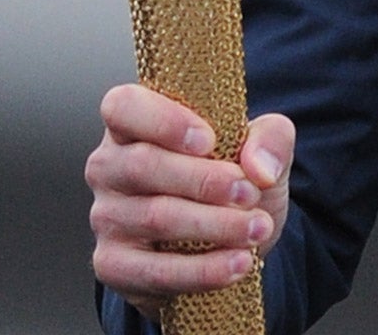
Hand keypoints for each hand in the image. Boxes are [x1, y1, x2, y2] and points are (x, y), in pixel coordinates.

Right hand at [86, 83, 295, 318]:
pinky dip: (203, 270)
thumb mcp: (261, 148)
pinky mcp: (113, 264)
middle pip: (144, 164)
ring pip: (155, 217)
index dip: (163, 120)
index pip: (123, 106)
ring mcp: (106, 216)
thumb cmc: (232, 179)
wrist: (227, 241)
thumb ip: (270, 138)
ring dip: (215, 225)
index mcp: (134, 123)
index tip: (209, 141)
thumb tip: (259, 167)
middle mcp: (110, 166)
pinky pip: (155, 270)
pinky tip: (238, 263)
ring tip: (257, 228)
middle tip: (249, 192)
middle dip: (204, 180)